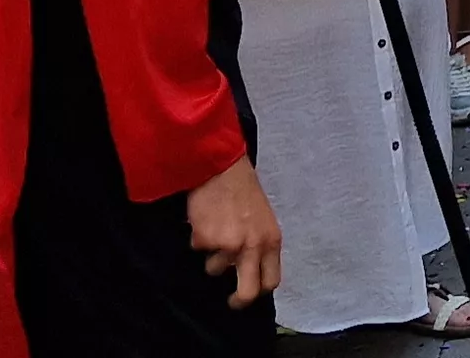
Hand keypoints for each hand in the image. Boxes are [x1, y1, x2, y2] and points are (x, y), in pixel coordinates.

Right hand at [185, 160, 285, 308]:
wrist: (221, 166)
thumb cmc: (243, 189)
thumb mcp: (263, 218)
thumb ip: (259, 244)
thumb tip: (250, 268)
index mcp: (271, 241)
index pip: (271, 280)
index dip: (259, 290)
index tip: (250, 293)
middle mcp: (252, 247)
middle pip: (248, 291)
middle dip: (238, 301)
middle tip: (231, 302)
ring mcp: (228, 246)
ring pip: (215, 268)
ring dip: (212, 254)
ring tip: (214, 227)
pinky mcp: (205, 240)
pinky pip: (198, 248)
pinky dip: (198, 236)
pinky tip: (204, 218)